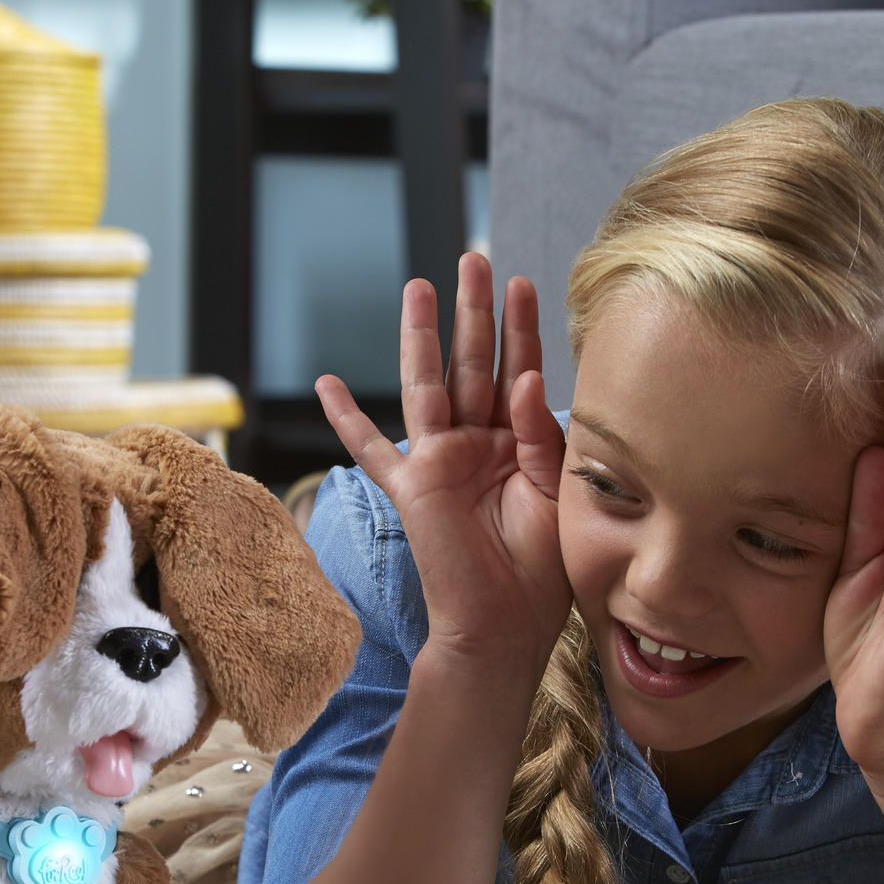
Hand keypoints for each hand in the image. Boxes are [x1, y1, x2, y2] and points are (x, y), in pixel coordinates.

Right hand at [316, 253, 569, 669]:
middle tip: (475, 258)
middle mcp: (479, 443)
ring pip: (428, 385)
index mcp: (521, 442)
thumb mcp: (558, 491)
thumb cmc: (543, 569)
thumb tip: (528, 378)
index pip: (520, 372)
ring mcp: (441, 460)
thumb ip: (542, 434)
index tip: (523, 282)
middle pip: (473, 363)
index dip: (520, 328)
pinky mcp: (412, 487)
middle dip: (474, 311)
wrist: (507, 626)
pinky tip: (326, 386)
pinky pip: (373, 449)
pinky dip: (347, 421)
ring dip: (421, 337)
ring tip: (419, 287)